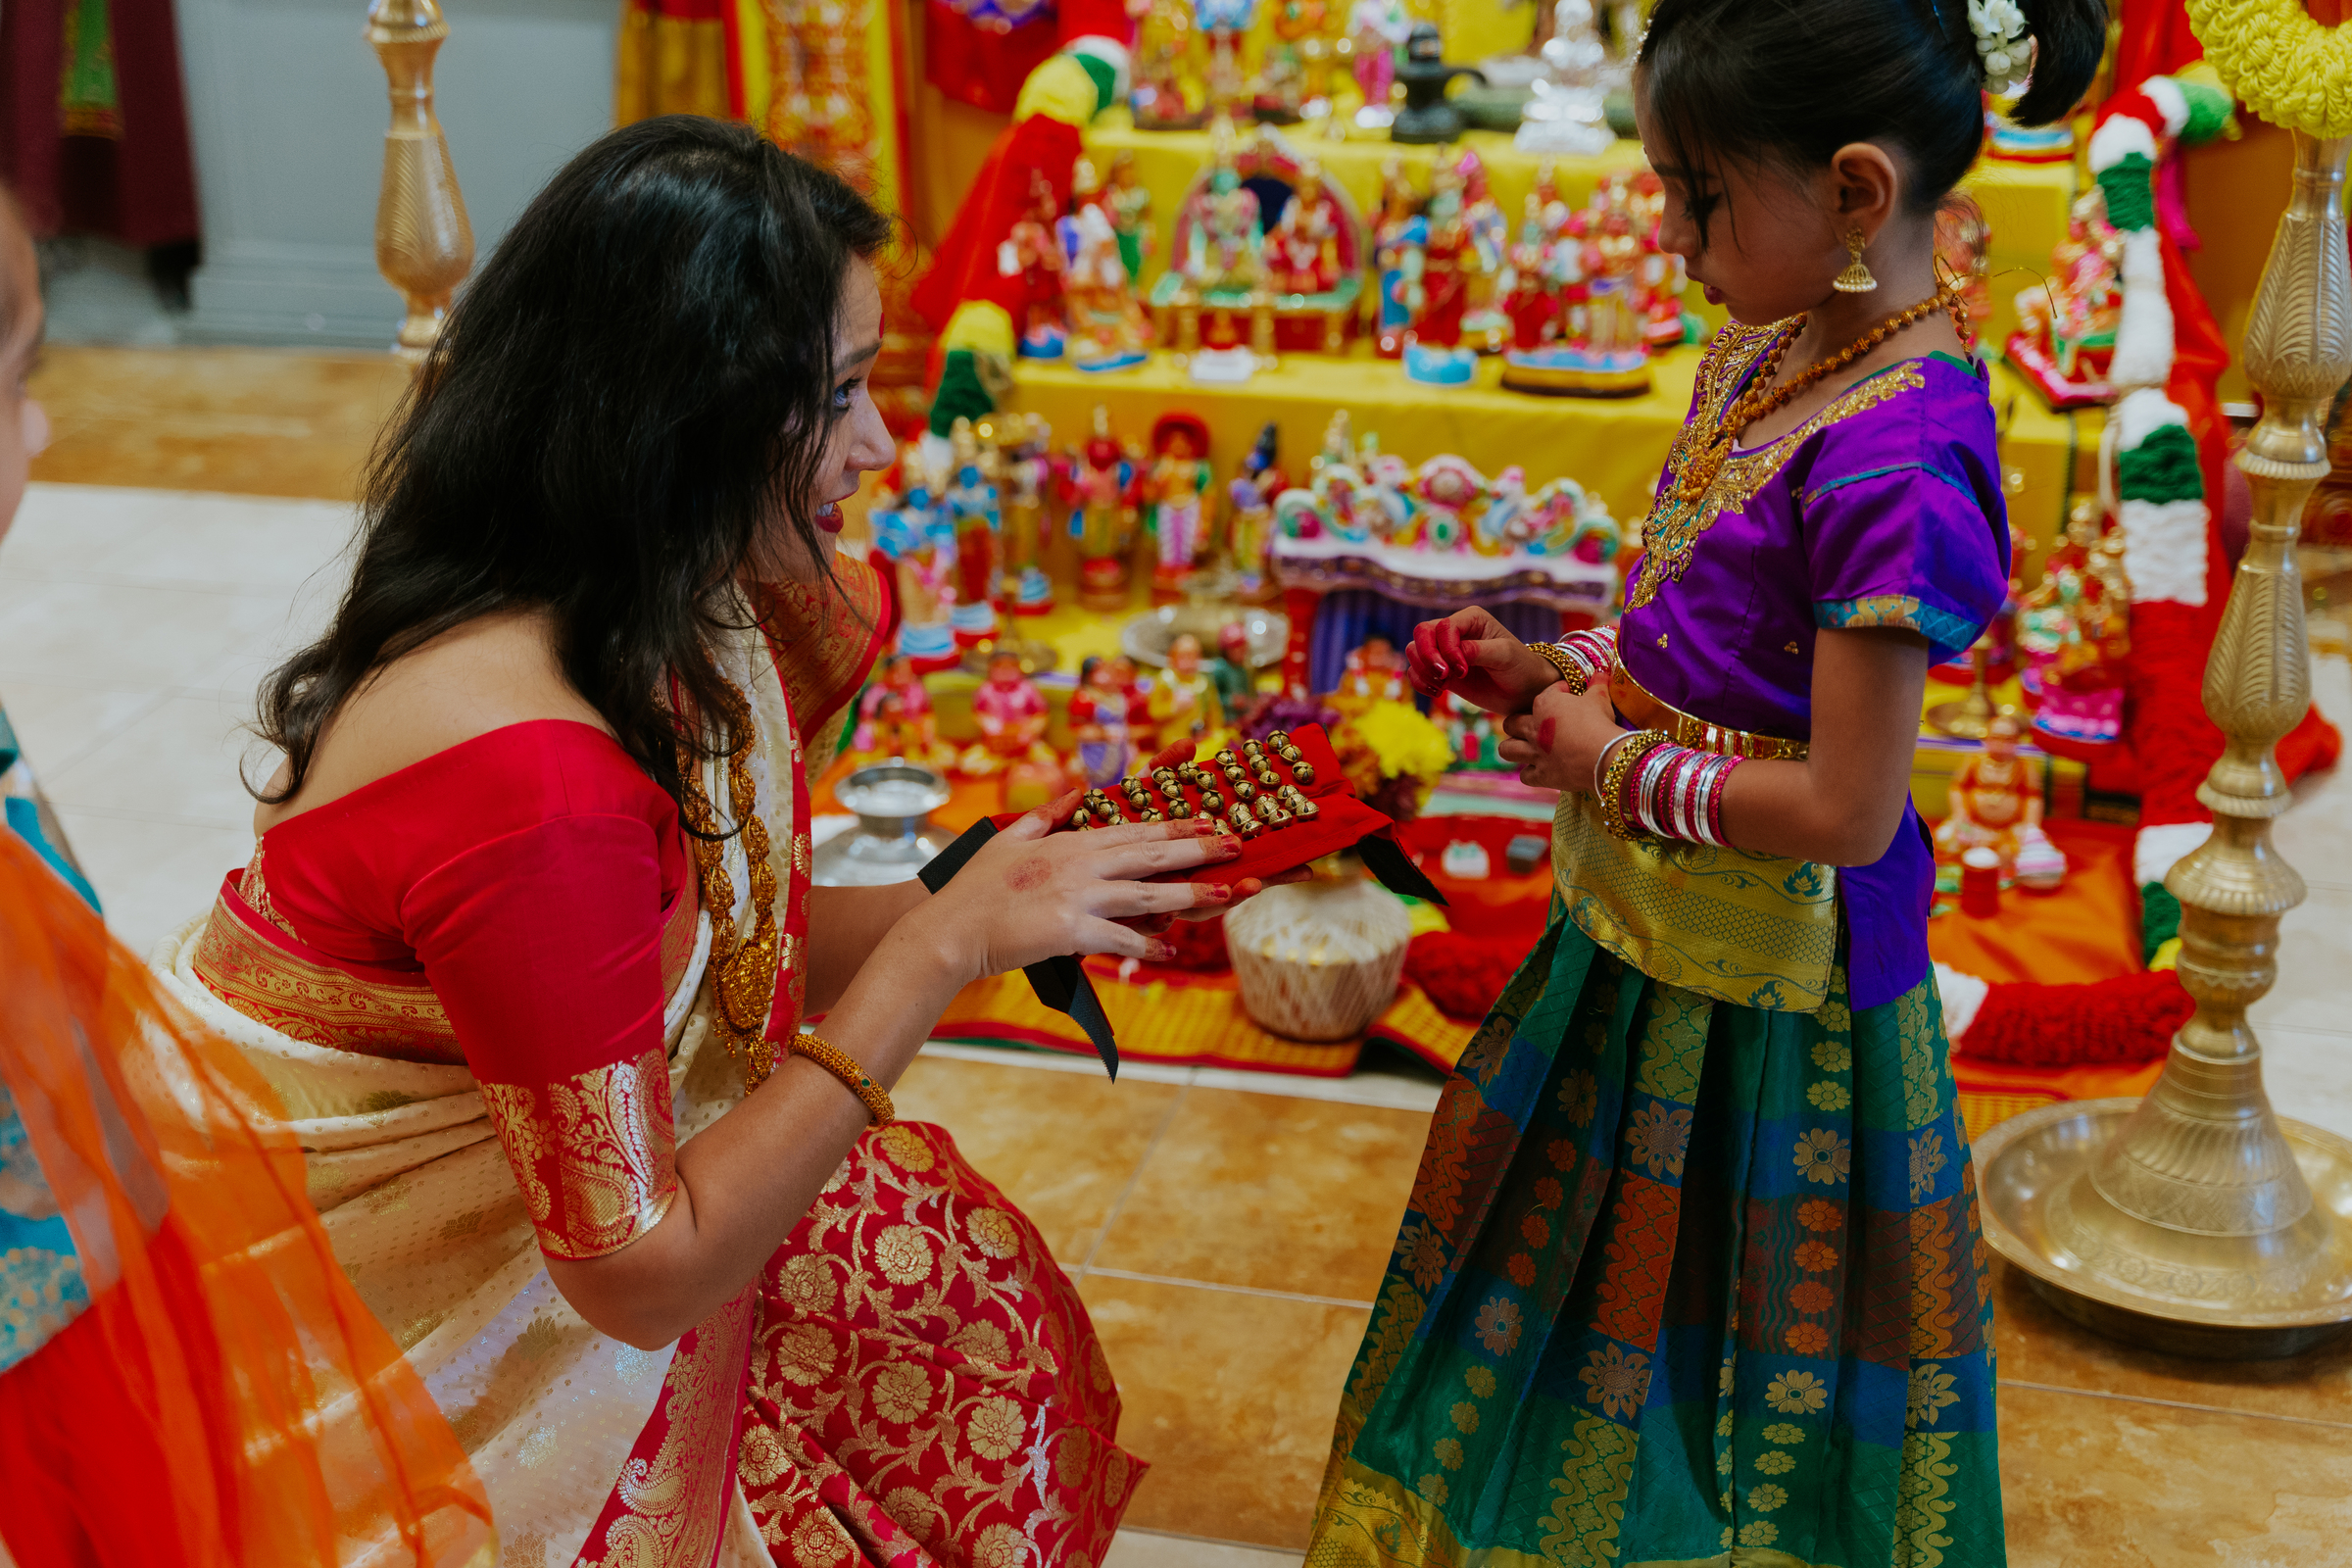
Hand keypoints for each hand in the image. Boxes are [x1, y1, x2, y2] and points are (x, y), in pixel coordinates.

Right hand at [916, 792, 1241, 980]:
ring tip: (1227, 893)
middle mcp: (1079, 864)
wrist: (949, 928)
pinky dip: (1147, 946)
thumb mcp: (1008, 839)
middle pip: (1150, 855)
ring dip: (1190, 894)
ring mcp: (1076, 896)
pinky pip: (1119, 939)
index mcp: (1069, 842)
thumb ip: (1045, 816)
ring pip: (1146, 894)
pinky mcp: (1069, 930)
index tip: (1207, 820)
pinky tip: (1170, 951)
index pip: (1133, 831)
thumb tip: (1074, 792)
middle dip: (1198, 849)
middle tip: (1236, 845)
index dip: (1174, 827)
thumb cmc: (974, 888)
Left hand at [1108, 737, 1307, 924]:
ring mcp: (1156, 903)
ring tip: (1249, 886)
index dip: (1273, 863)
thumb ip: (1162, 771)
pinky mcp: (1125, 919)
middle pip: (1229, 887)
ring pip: (1197, 908)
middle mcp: (1178, 883)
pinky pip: (1150, 923)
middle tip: (1290, 873)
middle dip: (1261, 881)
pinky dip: (1160, 921)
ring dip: (1224, 899)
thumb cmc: (1096, 829)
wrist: (1055, 861)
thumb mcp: (1132, 795)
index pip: (1237, 863)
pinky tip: (1171, 916)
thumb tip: (1188, 741)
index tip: (1305, 864)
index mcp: (1187, 858)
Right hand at [1406, 607, 1560, 715]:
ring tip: (1444, 684)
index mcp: (1471, 618)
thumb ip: (1478, 650)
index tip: (1462, 670)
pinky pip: (1415, 671)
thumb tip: (1455, 652)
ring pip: (1414, 651)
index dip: (1447, 649)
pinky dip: (1420, 682)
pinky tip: (1438, 692)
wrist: (1524, 691)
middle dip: (1427, 656)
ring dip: (1423, 670)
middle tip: (1444, 676)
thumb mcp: (1505, 656)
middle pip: (1421, 632)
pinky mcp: (1440, 671)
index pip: (1444, 627)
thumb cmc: (1520, 667)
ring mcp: (1445, 651)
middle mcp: (1454, 630)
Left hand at [1497, 679, 1623, 792]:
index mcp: (1545, 704)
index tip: (1569, 697)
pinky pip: (1525, 776)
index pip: (1546, 693)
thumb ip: (1598, 683)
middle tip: (1533, 725)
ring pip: (1507, 750)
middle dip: (1518, 723)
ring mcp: (1535, 753)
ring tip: (1526, 747)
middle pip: (1511, 723)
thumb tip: (1603, 671)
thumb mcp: (1600, 698)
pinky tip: (1540, 770)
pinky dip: (1531, 774)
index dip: (1558, 694)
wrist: (1605, 755)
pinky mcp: (1542, 775)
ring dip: (1514, 748)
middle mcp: (1533, 728)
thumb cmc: (1600, 722)